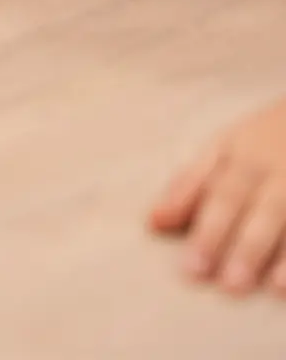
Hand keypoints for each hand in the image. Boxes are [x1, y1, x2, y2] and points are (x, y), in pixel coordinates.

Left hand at [150, 98, 285, 294]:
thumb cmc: (260, 138)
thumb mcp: (221, 149)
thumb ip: (188, 186)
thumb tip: (152, 222)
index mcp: (239, 157)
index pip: (219, 196)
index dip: (206, 232)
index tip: (191, 270)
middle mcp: (272, 171)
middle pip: (256, 209)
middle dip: (241, 247)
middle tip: (226, 285)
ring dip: (282, 255)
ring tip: (268, 286)